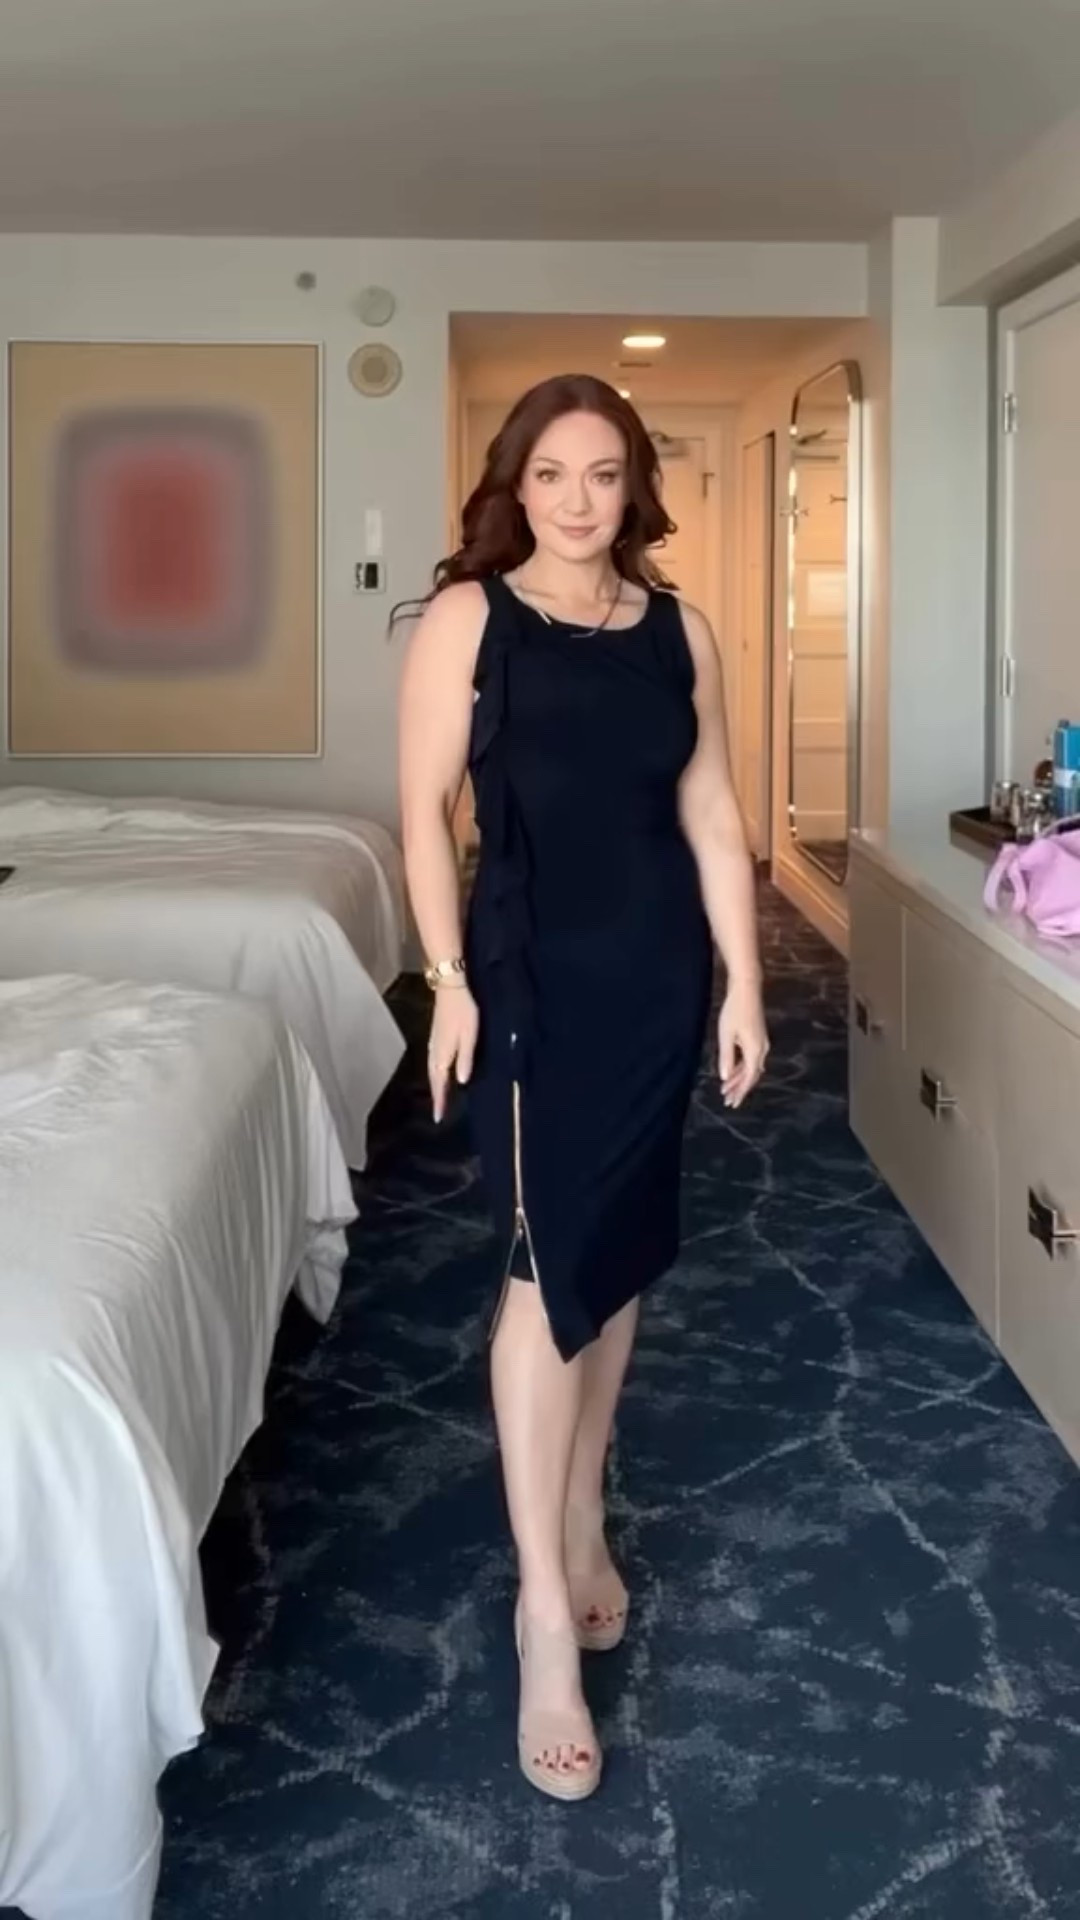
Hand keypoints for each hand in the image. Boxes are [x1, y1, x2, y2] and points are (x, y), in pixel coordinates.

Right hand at [427, 988, 478, 1122]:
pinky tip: (440, 1074)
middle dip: (436, 1096)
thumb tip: (461, 1081)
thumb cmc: (463, 1011)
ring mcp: (433, 1043)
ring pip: (432, 1070)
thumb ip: (465, 1058)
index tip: (439, 1118)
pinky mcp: (436, 1036)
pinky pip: (434, 1062)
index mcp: (442, 1053)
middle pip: (434, 1078)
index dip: (440, 1100)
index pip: (440, 1082)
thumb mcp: (469, 1035)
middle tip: (439, 1114)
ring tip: (440, 1099)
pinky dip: (436, 1073)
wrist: (449, 986)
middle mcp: (434, 1051)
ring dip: (436, 1085)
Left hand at [718, 979, 767, 1108]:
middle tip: (728, 1100)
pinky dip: (742, 1067)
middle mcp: (762, 1049)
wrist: (747, 989)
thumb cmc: (734, 1011)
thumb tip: (725, 1077)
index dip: (740, 1092)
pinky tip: (734, 1071)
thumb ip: (727, 1057)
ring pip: (752, 1067)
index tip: (731, 1102)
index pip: (749, 1078)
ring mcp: (762, 1043)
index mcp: (755, 1051)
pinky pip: (751, 1059)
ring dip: (740, 1078)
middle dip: (740, 1088)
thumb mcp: (727, 1035)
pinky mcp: (758, 1037)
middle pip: (752, 1075)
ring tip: (727, 1088)